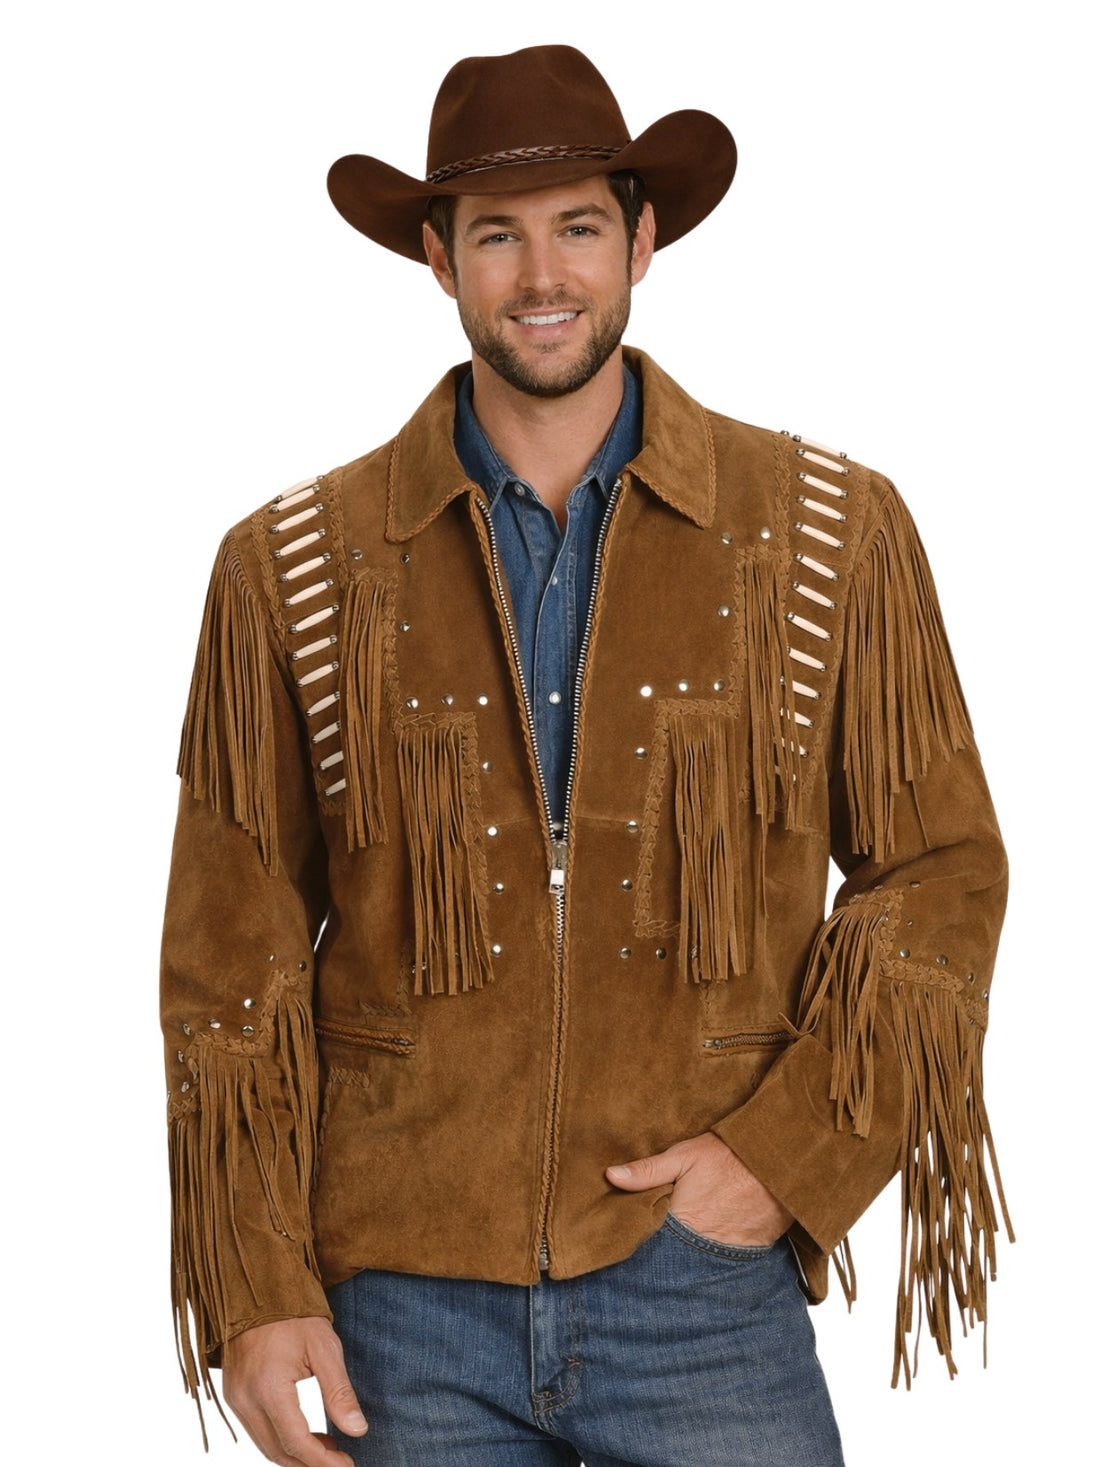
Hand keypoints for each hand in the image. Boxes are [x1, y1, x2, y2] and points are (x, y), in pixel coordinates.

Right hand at [222, 1317, 366, 1465]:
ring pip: (265, 1446)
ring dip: (296, 1454)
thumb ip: (339, 1392)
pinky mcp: (233, 1394)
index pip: (297, 1442)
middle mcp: (245, 1400)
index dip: (323, 1461)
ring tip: (328, 1447)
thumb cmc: (294, 1315)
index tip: (348, 1466)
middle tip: (341, 1460)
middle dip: (311, 1463)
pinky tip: (305, 1432)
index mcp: (269, 1388)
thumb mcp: (324, 1348)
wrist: (258, 1290)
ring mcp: (235, 1399)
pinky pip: (256, 1430)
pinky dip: (280, 1439)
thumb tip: (357, 1431)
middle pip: (278, 1451)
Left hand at [605, 1132, 793, 1247]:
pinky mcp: (752, 1254)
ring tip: (681, 1253)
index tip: (623, 1245)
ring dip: (691, 1260)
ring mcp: (730, 1254)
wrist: (783, 1162)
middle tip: (649, 1256)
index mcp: (682, 1222)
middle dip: (663, 1259)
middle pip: (675, 1261)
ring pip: (701, 1265)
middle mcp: (704, 1246)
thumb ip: (648, 1170)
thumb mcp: (685, 1155)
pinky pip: (728, 1262)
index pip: (650, 1245)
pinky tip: (710, 1248)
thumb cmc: (731, 1156)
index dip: (639, 1244)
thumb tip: (610, 1176)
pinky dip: (718, 1257)